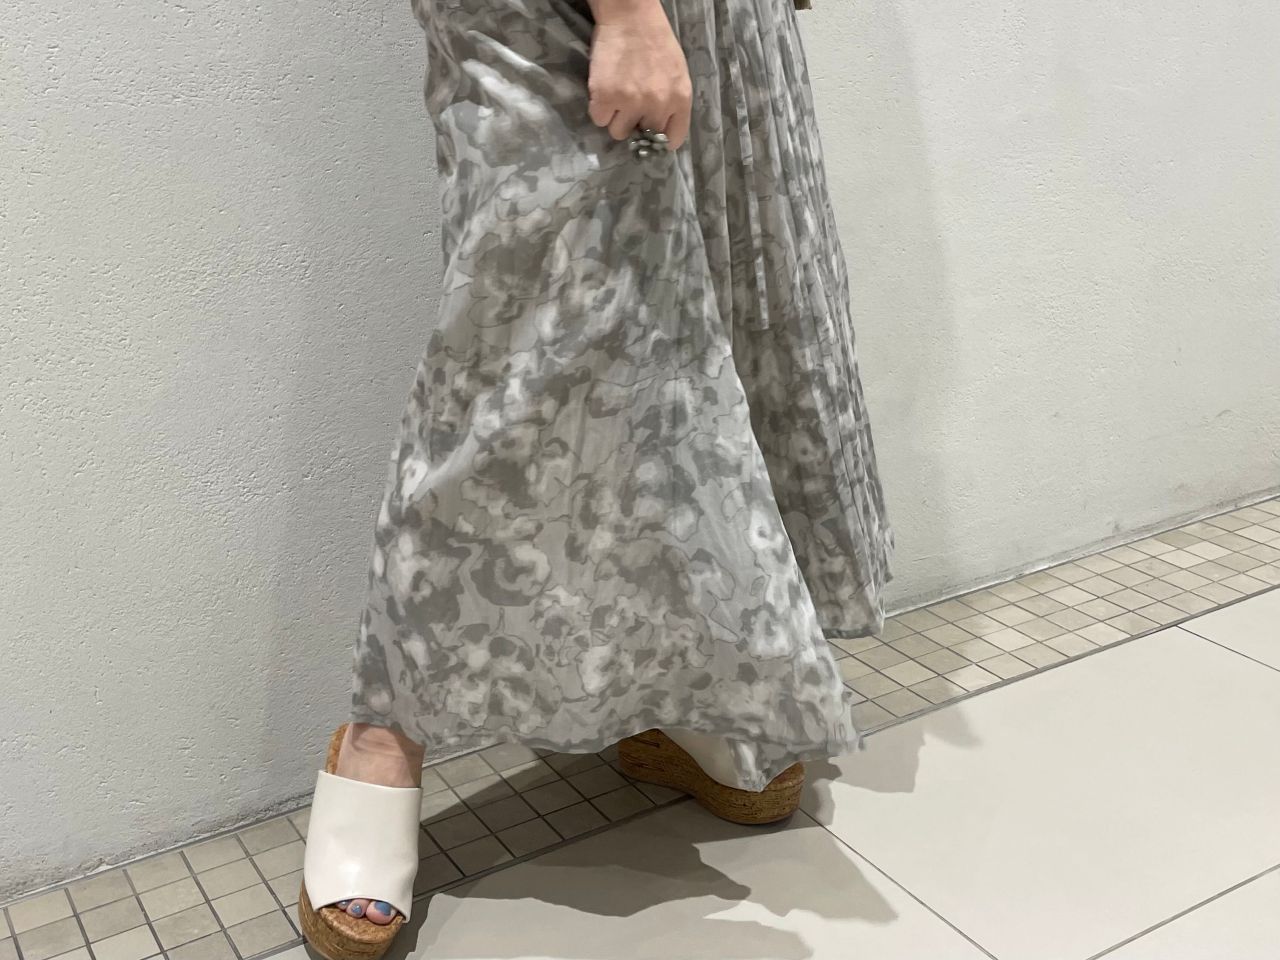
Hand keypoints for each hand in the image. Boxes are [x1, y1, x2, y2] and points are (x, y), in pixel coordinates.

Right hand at [586, 0, 692, 149]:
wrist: (630, 15)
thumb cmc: (655, 40)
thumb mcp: (676, 73)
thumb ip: (672, 102)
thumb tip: (659, 130)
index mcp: (680, 99)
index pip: (674, 139)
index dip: (660, 138)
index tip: (651, 132)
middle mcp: (657, 104)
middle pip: (644, 137)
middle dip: (636, 124)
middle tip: (630, 104)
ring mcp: (630, 102)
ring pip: (618, 132)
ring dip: (615, 118)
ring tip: (616, 95)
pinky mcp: (605, 98)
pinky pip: (599, 119)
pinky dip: (599, 108)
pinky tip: (604, 90)